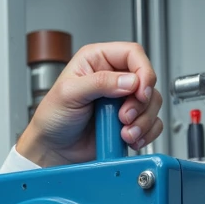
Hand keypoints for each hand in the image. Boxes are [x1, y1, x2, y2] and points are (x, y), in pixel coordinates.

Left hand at [16, 42, 162, 168]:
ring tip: (124, 133)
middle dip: (141, 103)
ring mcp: (122, 100)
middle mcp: (113, 77)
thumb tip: (130, 81)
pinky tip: (131, 139)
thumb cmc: (52, 118)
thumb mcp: (69, 93)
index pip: (133, 54)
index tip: (140, 92)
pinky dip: (146, 133)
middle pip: (147, 80)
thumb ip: (100, 82)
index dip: (143, 71)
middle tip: (124, 117)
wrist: (52, 149)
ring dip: (143, 121)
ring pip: (152, 103)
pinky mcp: (128, 121)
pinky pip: (152, 123)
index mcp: (97, 60)